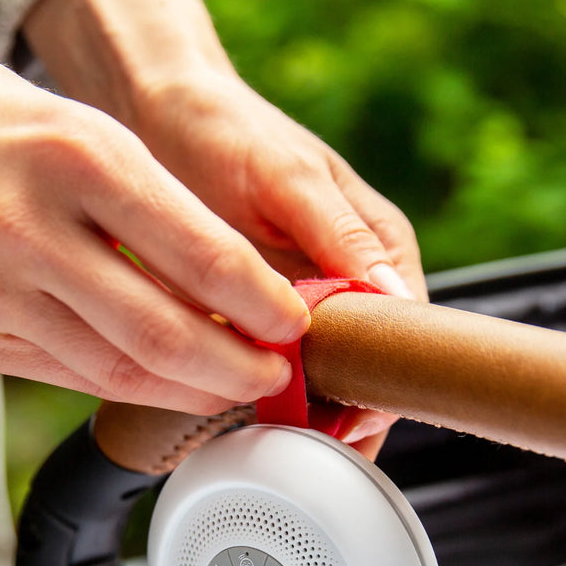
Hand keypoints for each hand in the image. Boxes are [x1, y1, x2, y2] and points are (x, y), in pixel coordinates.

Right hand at [0, 0, 307, 412]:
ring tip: (233, 391)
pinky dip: (132, 389)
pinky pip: (72, 378)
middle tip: (277, 378)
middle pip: (163, 333)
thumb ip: (157, 210)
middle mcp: (28, 230)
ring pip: (119, 372)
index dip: (263, 305)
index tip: (299, 327)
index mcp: (75, 158)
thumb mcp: (84, 132)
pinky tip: (167, 387)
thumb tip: (239, 291)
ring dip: (191, 392)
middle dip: (238, 370)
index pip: (199, 252)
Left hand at [22, 0, 424, 444]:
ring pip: (328, 376)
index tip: (354, 421)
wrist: (159, 117)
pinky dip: (272, 394)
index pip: (405, 334)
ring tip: (286, 443)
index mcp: (377, 248)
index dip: (384, 384)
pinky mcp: (265, 316)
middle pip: (371, 368)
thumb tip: (392, 294)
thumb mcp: (288, 175)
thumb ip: (339, 232)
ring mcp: (308, 303)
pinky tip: (254, 414)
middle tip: (316, 449)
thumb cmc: (227, 129)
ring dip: (312, 413)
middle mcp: (350, 281)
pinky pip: (282, 368)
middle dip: (350, 413)